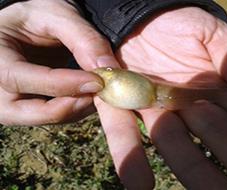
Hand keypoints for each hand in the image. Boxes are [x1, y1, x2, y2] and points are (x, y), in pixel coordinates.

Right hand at [0, 0, 108, 124]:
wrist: (34, 24)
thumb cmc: (40, 16)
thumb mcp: (58, 14)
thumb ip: (83, 38)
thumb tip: (107, 68)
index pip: (19, 79)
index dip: (62, 85)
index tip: (98, 81)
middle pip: (26, 111)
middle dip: (68, 107)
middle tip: (99, 93)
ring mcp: (11, 100)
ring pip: (43, 119)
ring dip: (75, 109)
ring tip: (98, 90)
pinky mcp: (29, 106)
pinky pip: (53, 116)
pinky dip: (75, 109)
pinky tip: (90, 93)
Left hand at [94, 7, 226, 188]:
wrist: (139, 16)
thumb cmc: (179, 22)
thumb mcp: (212, 34)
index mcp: (217, 90)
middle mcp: (190, 107)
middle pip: (216, 139)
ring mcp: (158, 109)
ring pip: (173, 142)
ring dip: (188, 168)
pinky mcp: (125, 104)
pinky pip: (126, 130)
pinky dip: (131, 153)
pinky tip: (138, 184)